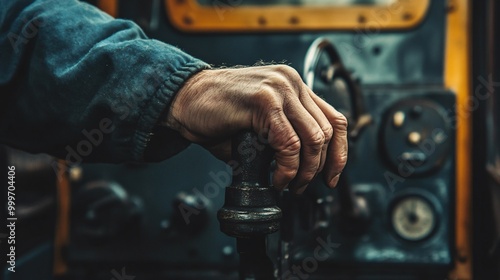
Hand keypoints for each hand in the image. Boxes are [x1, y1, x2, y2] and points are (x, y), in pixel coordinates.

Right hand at [164, 65, 347, 193]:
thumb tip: (302, 169)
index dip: (339, 153)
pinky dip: (287, 168)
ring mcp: (279, 89)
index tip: (332, 176)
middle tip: (303, 186)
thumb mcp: (260, 123)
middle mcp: (291, 83)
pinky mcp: (263, 101)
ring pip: (313, 139)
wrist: (185, 100)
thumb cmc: (216, 113)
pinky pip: (289, 144)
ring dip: (305, 171)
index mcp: (293, 86)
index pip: (334, 119)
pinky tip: (278, 178)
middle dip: (321, 168)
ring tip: (290, 184)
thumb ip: (284, 136)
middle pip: (327, 132)